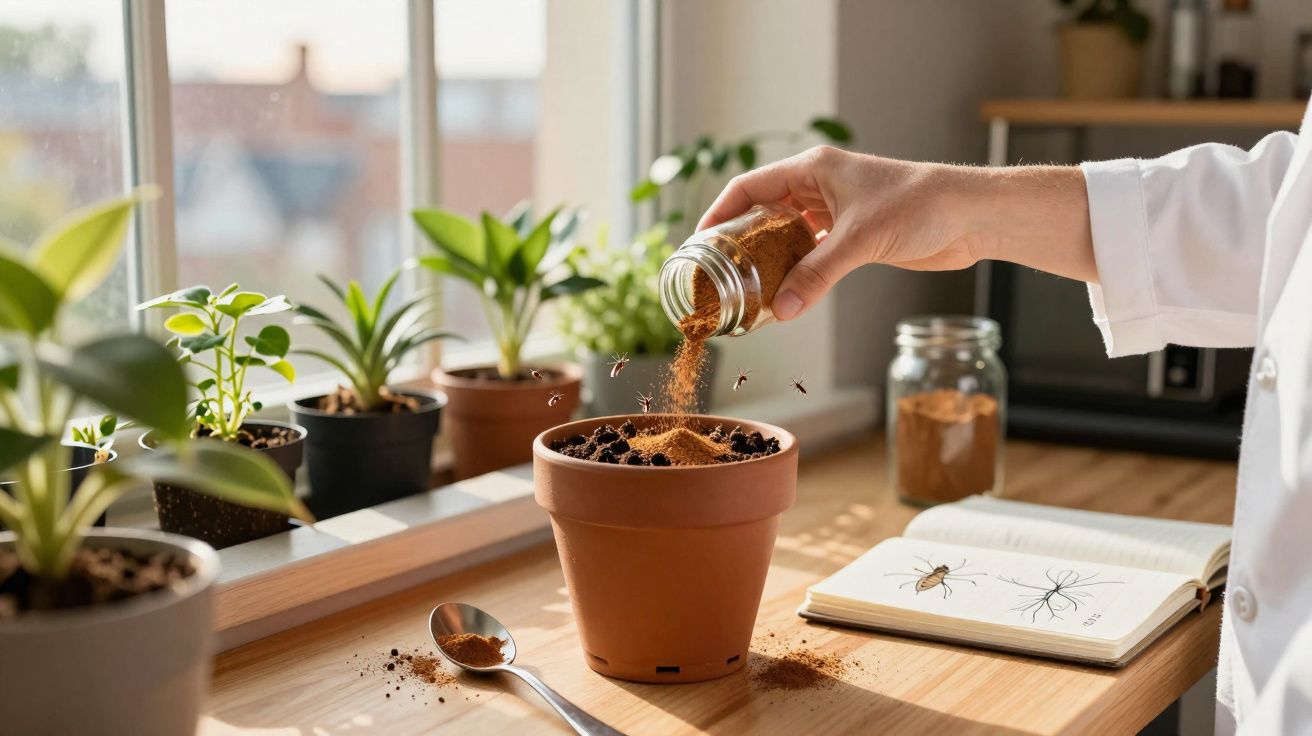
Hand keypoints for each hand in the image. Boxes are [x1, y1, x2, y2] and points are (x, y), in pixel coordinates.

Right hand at [698, 146, 1093, 320]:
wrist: (970, 216)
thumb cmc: (920, 206)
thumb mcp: (859, 240)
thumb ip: (817, 275)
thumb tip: (781, 310)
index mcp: (813, 168)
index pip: (749, 187)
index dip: (720, 213)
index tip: (700, 243)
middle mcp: (819, 186)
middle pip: (763, 211)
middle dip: (741, 241)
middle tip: (718, 273)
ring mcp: (836, 211)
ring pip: (788, 235)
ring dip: (769, 260)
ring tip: (746, 289)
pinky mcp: (854, 235)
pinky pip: (812, 253)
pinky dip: (797, 272)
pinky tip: (785, 294)